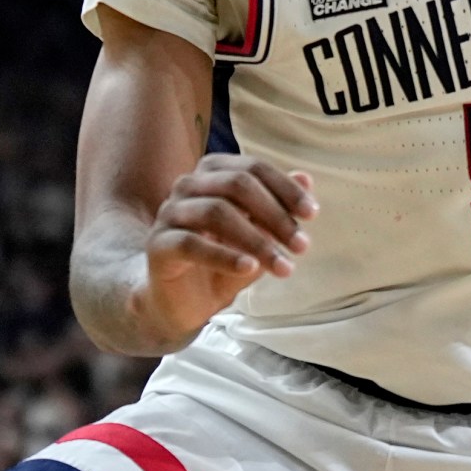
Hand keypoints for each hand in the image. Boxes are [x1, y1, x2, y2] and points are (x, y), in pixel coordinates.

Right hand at [135, 155, 316, 342]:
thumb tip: (306, 178)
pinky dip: (225, 256)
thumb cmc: (223, 261)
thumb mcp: (258, 234)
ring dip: (256, 240)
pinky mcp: (158, 244)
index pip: (252, 168)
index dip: (285, 188)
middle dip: (275, 215)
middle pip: (236, 185)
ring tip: (284, 266)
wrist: (183, 302)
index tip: (312, 213)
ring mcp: (169, 213)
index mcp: (212, 173)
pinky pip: (191, 244)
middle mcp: (187, 185)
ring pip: (216, 213)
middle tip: (302, 245)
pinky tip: (250, 269)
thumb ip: (277, 207)